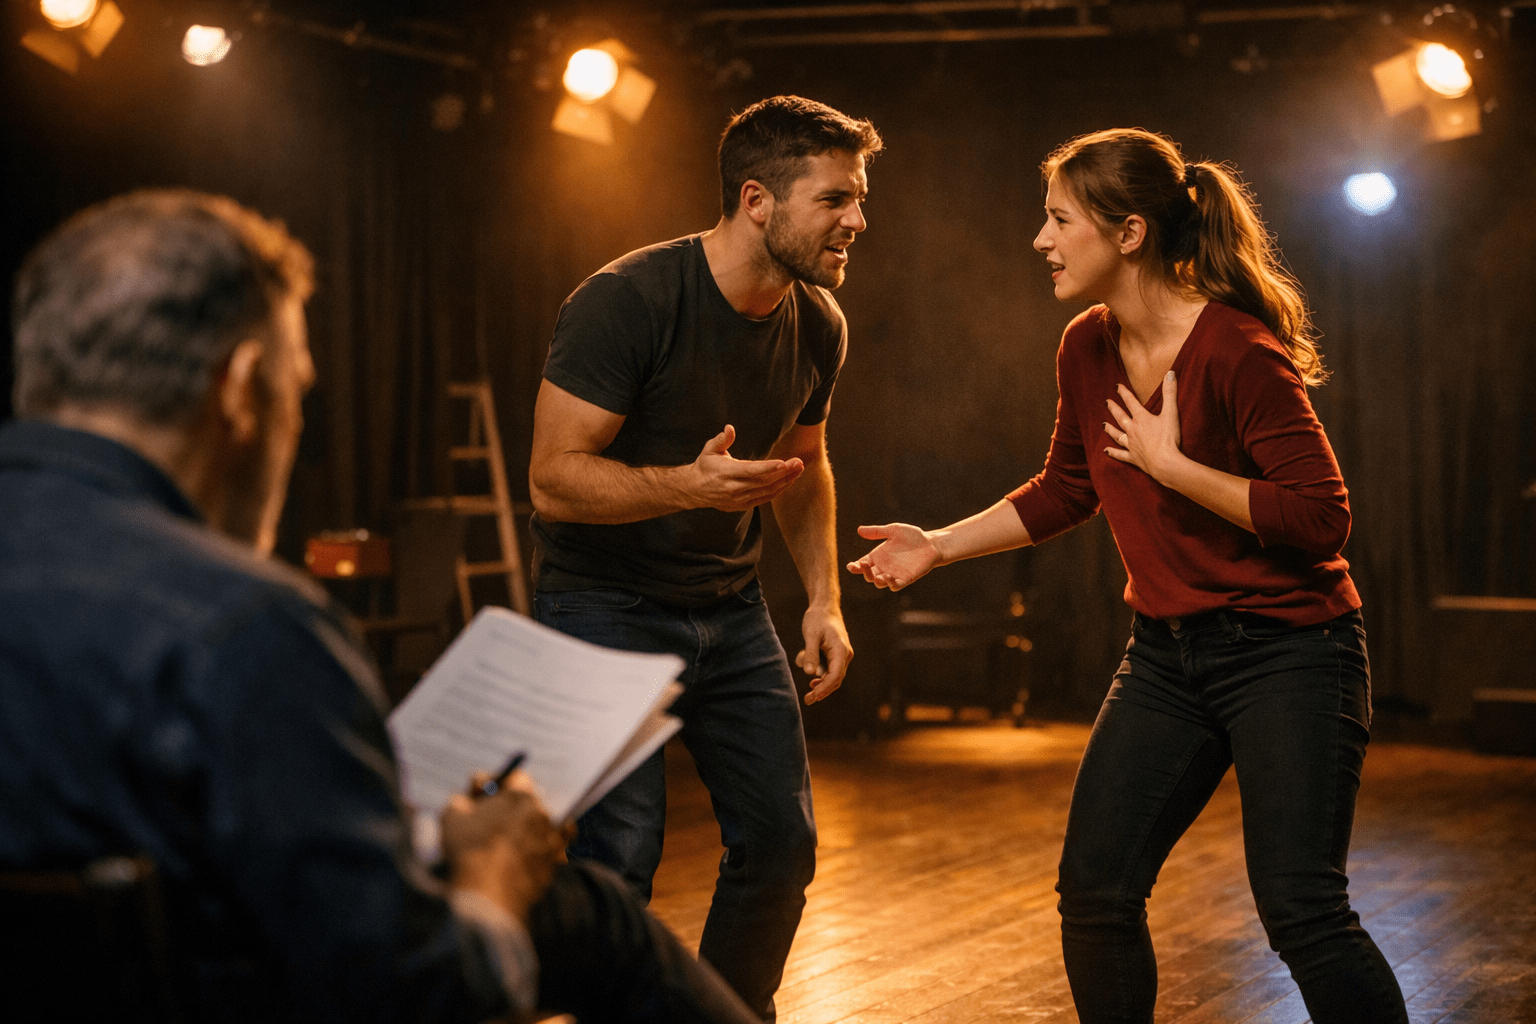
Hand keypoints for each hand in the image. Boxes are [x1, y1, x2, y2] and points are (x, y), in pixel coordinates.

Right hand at [441, 770, 564, 923]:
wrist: (487, 894)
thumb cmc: (468, 850)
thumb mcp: (453, 814)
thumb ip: (462, 799)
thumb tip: (467, 799)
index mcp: (522, 796)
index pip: (516, 777)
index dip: (497, 783)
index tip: (481, 793)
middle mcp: (543, 814)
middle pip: (529, 801)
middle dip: (510, 806)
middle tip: (491, 816)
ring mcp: (553, 839)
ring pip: (540, 824)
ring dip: (526, 826)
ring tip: (505, 838)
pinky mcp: (554, 864)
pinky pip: (551, 849)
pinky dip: (541, 847)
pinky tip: (527, 851)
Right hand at [690, 424, 804, 511]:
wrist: (695, 490)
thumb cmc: (705, 466)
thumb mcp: (709, 449)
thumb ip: (721, 440)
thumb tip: (729, 428)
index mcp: (726, 473)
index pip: (751, 470)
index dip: (768, 468)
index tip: (784, 463)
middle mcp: (734, 488)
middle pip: (764, 481)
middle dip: (784, 472)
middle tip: (799, 462)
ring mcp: (739, 499)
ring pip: (767, 491)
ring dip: (785, 481)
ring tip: (798, 469)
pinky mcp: (743, 505)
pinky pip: (765, 498)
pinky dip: (778, 490)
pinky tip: (789, 480)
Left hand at [797, 604, 852, 704]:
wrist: (824, 606)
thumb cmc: (818, 618)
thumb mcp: (811, 635)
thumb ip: (811, 654)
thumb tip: (810, 673)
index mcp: (841, 650)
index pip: (835, 676)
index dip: (824, 688)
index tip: (813, 696)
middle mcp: (844, 655)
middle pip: (835, 679)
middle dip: (822, 691)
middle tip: (808, 700)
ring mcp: (841, 655)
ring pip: (832, 676)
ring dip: (820, 683)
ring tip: (808, 692)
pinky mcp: (835, 654)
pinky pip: (829, 669)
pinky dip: (820, 674)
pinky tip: (810, 675)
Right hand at [844, 523, 940, 591]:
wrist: (931, 543)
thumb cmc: (912, 536)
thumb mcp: (893, 530)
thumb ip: (877, 532)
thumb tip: (859, 530)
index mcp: (878, 556)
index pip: (862, 564)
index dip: (855, 567)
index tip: (851, 566)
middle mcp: (884, 567)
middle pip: (869, 575)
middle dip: (865, 572)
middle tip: (864, 565)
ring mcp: (894, 574)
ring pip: (880, 583)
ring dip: (877, 581)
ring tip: (879, 576)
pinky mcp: (906, 579)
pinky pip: (896, 586)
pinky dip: (891, 584)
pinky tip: (889, 578)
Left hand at [1104, 372, 1184, 484]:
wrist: (1165, 463)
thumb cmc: (1168, 438)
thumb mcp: (1171, 413)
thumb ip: (1170, 392)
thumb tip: (1170, 372)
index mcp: (1141, 418)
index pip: (1131, 402)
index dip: (1124, 393)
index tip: (1116, 387)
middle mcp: (1132, 430)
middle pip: (1120, 417)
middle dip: (1113, 408)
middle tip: (1106, 402)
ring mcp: (1131, 445)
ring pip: (1117, 435)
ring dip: (1110, 429)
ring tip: (1102, 425)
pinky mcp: (1133, 458)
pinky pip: (1120, 454)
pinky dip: (1113, 453)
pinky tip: (1105, 451)